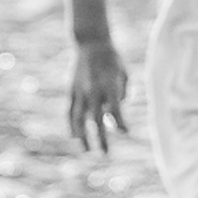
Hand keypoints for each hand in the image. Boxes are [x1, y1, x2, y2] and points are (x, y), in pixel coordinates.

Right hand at [67, 39, 129, 153]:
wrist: (91, 43)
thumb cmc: (112, 59)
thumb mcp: (123, 74)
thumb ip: (121, 95)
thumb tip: (114, 116)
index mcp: (109, 85)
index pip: (115, 110)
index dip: (120, 123)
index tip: (126, 133)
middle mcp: (93, 90)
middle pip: (96, 120)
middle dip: (100, 139)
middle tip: (105, 155)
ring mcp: (80, 91)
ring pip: (78, 119)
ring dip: (82, 136)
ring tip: (86, 151)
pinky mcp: (72, 90)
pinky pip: (71, 111)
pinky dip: (72, 125)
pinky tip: (74, 137)